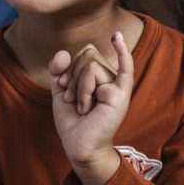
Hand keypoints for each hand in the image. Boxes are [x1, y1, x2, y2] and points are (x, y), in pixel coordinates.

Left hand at [50, 32, 132, 184]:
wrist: (79, 147)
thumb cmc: (73, 122)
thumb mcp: (61, 91)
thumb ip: (59, 69)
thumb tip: (65, 52)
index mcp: (100, 74)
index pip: (85, 53)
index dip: (68, 67)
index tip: (64, 87)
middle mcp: (111, 76)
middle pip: (88, 55)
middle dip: (73, 77)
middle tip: (74, 102)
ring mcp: (117, 84)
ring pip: (92, 65)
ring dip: (79, 88)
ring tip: (83, 108)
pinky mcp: (121, 95)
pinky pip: (124, 67)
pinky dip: (122, 51)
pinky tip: (116, 37)